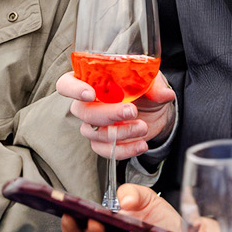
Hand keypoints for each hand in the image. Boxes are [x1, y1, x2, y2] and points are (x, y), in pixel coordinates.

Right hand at [57, 70, 175, 159]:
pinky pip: (104, 151)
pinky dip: (124, 150)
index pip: (67, 83)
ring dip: (119, 133)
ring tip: (143, 127)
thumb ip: (155, 85)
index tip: (90, 94)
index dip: (73, 89)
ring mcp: (93, 124)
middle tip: (132, 111)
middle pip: (82, 112)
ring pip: (93, 134)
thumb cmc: (146, 88)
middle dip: (108, 113)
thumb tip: (164, 94)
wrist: (156, 110)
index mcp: (91, 80)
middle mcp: (87, 103)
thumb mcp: (152, 81)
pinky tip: (141, 144)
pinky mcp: (103, 142)